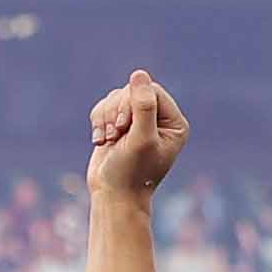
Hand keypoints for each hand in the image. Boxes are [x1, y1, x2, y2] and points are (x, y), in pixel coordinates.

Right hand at [86, 69, 186, 200]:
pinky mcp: (118, 126)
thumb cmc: (130, 172)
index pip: (152, 91)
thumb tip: (139, 74)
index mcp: (174, 123)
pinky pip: (105, 107)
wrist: (112, 196)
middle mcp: (159, 121)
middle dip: (117, 111)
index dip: (132, 103)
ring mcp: (138, 123)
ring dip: (105, 117)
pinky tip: (100, 141)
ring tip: (107, 140)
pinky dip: (97, 122)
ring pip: (116, 98)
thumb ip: (143, 106)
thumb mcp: (140, 139)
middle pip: (132, 92)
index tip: (124, 127)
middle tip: (115, 135)